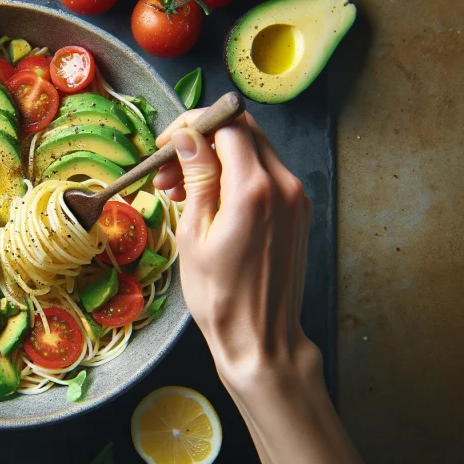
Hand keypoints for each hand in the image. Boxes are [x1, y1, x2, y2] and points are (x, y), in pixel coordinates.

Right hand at [155, 109, 316, 382]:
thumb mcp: (194, 234)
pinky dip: (235, 177)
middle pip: (244, 131)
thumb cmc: (219, 295)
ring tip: (181, 191)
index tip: (166, 145)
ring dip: (216, 159)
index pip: (227, 126)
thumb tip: (187, 137)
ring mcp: (296, 198)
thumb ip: (196, 178)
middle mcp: (284, 186)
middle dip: (202, 139)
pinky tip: (208, 202)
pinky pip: (265, 175)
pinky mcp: (298, 211)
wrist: (260, 337)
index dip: (192, 126)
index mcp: (254, 190)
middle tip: (169, 169)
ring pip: (254, 151)